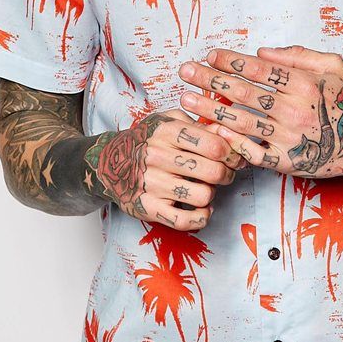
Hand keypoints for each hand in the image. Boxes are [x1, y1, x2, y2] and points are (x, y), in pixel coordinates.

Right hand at [87, 107, 246, 230]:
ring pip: (203, 196)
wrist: (109, 162)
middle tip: (224, 174)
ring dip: (211, 194)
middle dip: (226, 174)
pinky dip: (201, 217)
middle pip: (212, 171)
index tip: (232, 158)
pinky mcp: (147, 207)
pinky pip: (185, 220)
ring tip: (205, 188)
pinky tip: (201, 208)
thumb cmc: (147, 140)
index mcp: (167, 132)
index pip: (214, 145)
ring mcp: (151, 183)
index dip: (231, 154)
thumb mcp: (169, 121)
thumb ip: (200, 125)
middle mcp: (158, 156)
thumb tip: (230, 135)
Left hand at [177, 46, 342, 180]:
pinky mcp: (286, 161)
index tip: (210, 55)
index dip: (231, 61)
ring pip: (241, 121)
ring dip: (210, 109)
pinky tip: (209, 131)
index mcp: (304, 83)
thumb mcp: (333, 66)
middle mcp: (294, 109)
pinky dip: (229, 141)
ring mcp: (289, 137)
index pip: (259, 69)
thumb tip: (261, 51)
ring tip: (186, 100)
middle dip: (210, 79)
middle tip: (185, 71)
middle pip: (244, 92)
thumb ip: (298, 55)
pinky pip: (251, 151)